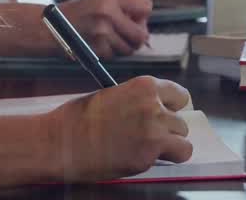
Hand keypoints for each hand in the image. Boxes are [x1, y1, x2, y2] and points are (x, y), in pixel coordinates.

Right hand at [46, 76, 192, 181]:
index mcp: (144, 86)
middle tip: (148, 137)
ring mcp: (154, 129)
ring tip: (144, 148)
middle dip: (168, 130)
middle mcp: (154, 105)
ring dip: (168, 146)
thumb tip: (156, 113)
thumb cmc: (79, 119)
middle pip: (182, 121)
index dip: (172, 108)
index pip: (179, 95)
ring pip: (183, 140)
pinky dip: (166, 159)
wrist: (62, 141)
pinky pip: (177, 156)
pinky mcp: (150, 153)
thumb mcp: (112, 96)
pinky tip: (144, 157)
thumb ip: (138, 102)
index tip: (166, 116)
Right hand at [58, 0, 153, 58]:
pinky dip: (111, 52)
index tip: (133, 17)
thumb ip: (125, 4)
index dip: (142, 15)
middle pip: (142, 34)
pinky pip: (116, 56)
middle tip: (128, 33)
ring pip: (130, 48)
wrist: (52, 25)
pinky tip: (100, 43)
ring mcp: (103, 32)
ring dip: (124, 46)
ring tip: (110, 37)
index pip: (146, 7)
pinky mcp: (97, 49)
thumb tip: (145, 22)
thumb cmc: (79, 11)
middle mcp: (108, 13)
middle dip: (138, 36)